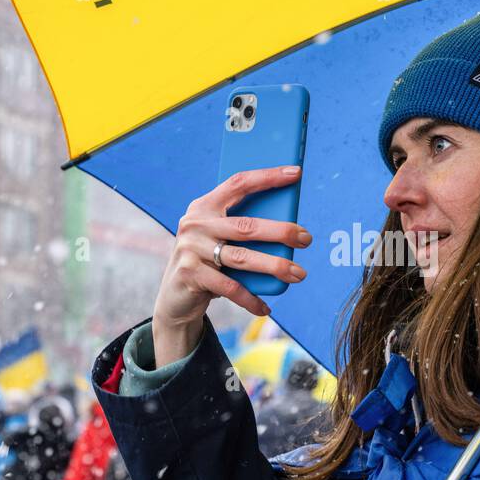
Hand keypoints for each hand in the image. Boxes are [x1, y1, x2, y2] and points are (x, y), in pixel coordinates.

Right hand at [151, 165, 312, 363]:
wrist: (173, 297)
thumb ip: (240, 228)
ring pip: (242, 258)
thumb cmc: (206, 261)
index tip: (295, 173)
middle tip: (305, 239)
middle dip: (281, 232)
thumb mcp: (217, 237)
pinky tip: (265, 306)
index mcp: (204, 206)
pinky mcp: (190, 275)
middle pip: (247, 226)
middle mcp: (196, 224)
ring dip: (275, 266)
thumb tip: (288, 229)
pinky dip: (250, 299)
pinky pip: (230, 287)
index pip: (239, 184)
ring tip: (299, 273)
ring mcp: (191, 249)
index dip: (267, 177)